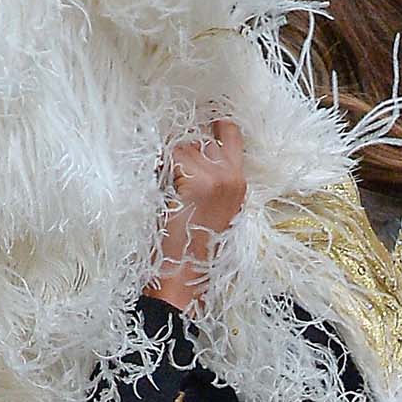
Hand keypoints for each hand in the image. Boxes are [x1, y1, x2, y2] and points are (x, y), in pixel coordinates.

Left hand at [150, 119, 246, 311]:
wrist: (185, 277)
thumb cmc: (190, 248)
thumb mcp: (211, 209)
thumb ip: (209, 178)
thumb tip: (188, 149)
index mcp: (239, 183)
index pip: (230, 132)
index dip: (211, 124)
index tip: (192, 127)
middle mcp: (232, 177)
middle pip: (201, 137)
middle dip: (180, 148)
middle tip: (170, 175)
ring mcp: (217, 178)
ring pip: (183, 145)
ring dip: (167, 161)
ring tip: (166, 189)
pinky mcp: (198, 183)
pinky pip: (172, 157)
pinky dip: (161, 168)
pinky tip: (164, 190)